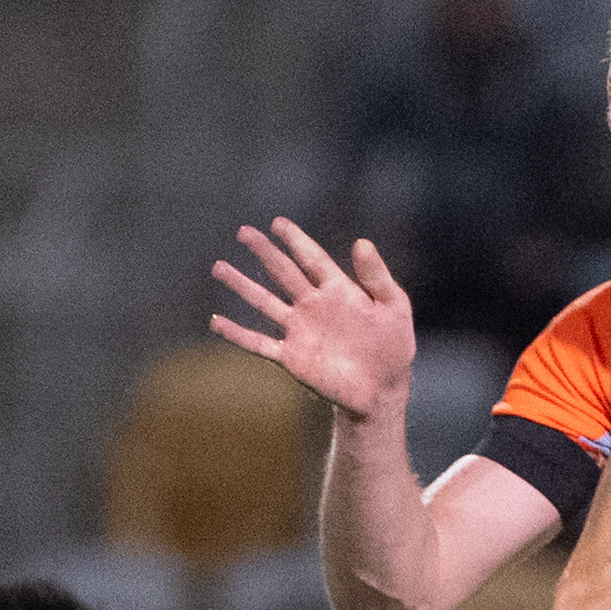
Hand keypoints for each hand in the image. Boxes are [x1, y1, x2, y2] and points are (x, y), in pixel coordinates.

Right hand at [210, 217, 415, 418]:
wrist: (383, 387)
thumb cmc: (393, 344)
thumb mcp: (393, 306)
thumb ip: (376, 276)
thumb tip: (361, 241)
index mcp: (339, 290)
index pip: (312, 258)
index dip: (296, 240)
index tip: (277, 222)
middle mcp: (314, 305)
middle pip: (283, 273)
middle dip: (264, 252)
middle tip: (244, 231)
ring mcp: (300, 330)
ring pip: (265, 302)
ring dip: (242, 286)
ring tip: (220, 266)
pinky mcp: (292, 357)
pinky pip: (259, 343)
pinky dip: (237, 334)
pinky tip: (216, 322)